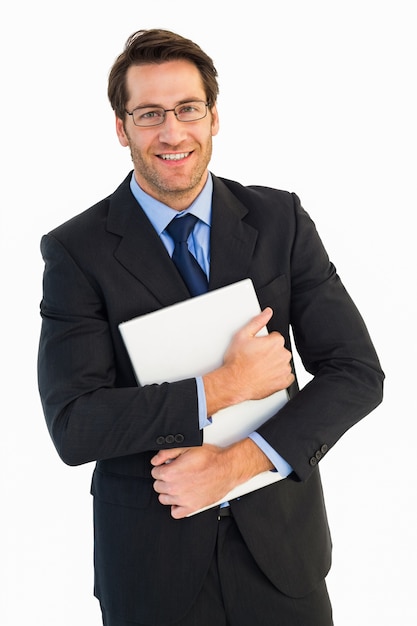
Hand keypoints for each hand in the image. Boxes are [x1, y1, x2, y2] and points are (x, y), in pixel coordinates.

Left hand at [150, 439, 272, 518]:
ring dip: (169, 492)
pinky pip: (175, 513)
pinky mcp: (192, 507)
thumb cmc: (210, 458)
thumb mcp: (187, 448)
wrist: (227, 469)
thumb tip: (155, 460)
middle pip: (158, 486)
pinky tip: (181, 498)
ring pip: (164, 499)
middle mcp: (174, 488)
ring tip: (179, 484)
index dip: (162, 468)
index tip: (168, 467)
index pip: (154, 473)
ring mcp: (182, 499)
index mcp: (170, 473)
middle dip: (164, 479)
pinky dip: (177, 506)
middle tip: (175, 474)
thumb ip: (166, 453)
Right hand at [203, 308, 294, 414]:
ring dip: (274, 364)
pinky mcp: (283, 382)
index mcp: (276, 342)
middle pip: (280, 350)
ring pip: (282, 363)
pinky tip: (267, 375)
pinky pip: (286, 377)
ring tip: (259, 367)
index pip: (275, 337)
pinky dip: (279, 376)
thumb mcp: (242, 335)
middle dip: (270, 353)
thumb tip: (267, 312)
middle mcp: (283, 355)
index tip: (257, 348)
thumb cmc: (237, 361)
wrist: (234, 382)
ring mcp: (284, 369)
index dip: (264, 342)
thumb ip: (257, 321)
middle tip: (256, 358)